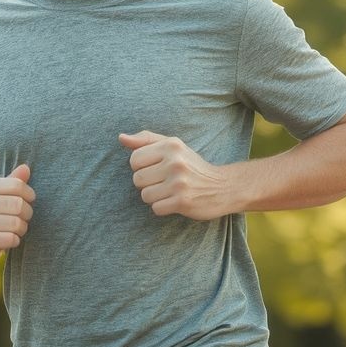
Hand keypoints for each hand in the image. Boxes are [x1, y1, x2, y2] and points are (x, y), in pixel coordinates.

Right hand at [0, 163, 35, 267]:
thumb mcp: (2, 195)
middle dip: (26, 214)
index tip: (26, 201)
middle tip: (21, 218)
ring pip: (17, 223)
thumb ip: (14, 181)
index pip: (18, 185)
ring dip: (21, 229)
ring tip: (14, 229)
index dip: (29, 195)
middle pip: (19, 205)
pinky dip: (15, 241)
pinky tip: (8, 239)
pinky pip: (11, 239)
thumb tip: (26, 168)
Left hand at [118, 131, 232, 220]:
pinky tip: (175, 201)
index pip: (134, 159)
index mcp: (171, 146)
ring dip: (155, 197)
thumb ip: (146, 140)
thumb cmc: (192, 166)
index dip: (141, 167)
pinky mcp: (182, 201)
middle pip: (137, 179)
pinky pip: (156, 208)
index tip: (156, 169)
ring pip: (145, 195)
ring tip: (170, 192)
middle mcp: (175, 162)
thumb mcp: (173, 146)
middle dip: (147, 184)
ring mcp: (179, 182)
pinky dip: (163, 207)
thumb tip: (121, 138)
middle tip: (164, 182)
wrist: (224, 187)